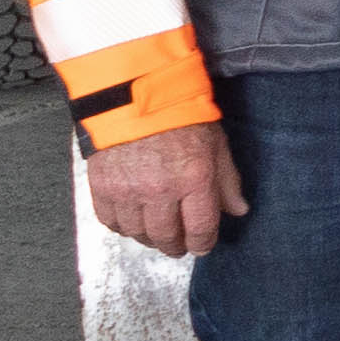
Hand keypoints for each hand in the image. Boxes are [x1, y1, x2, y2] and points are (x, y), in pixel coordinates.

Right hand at [83, 120, 243, 258]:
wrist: (133, 94)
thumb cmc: (180, 116)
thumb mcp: (216, 144)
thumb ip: (227, 181)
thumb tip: (238, 211)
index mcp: (193, 180)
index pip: (200, 229)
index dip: (202, 243)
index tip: (202, 246)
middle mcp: (159, 190)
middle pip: (166, 237)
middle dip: (175, 246)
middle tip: (178, 245)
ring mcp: (127, 190)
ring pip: (137, 233)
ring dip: (149, 238)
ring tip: (156, 233)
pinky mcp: (101, 186)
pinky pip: (110, 221)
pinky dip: (122, 226)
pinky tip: (131, 220)